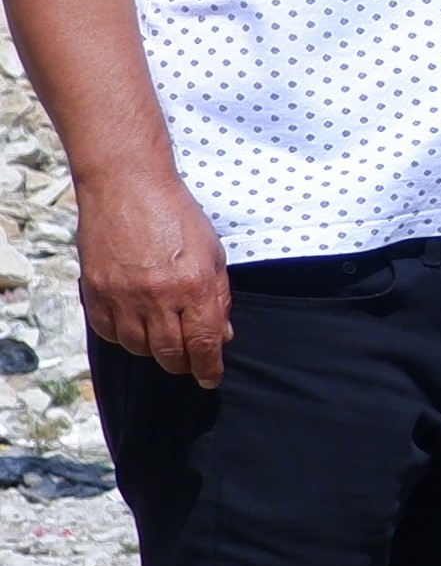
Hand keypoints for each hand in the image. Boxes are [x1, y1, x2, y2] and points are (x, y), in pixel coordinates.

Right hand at [76, 167, 228, 385]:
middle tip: (189, 362)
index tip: (211, 378)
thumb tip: (221, 335)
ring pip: (138, 347)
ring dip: (153, 351)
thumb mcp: (212, 254)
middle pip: (169, 353)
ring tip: (162, 339)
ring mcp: (122, 295)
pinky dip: (124, 337)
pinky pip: (109, 332)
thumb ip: (218, 297)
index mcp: (194, 287)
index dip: (208, 368)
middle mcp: (158, 296)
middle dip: (183, 364)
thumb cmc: (176, 216)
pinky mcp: (95, 291)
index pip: (203, 344)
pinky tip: (135, 327)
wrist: (127, 186)